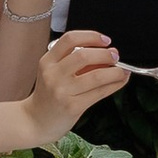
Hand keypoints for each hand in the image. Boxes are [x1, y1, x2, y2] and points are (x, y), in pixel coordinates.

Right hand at [24, 29, 126, 144]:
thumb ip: (76, 62)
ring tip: (122, 70)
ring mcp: (62, 91)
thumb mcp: (55, 73)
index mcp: (47, 61)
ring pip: (96, 75)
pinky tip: (120, 81)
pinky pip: (99, 92)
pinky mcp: (72, 106)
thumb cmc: (49, 96)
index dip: (91, 36)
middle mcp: (53, 74)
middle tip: (115, 56)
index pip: (70, 39)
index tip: (105, 40)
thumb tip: (108, 54)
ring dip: (115, 71)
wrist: (35, 121)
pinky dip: (114, 85)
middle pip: (84, 56)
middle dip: (105, 54)